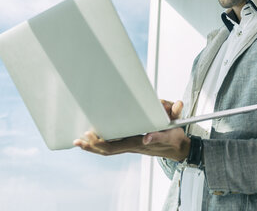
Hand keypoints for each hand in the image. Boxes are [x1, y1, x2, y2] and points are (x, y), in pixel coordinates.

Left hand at [73, 100, 189, 160]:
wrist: (178, 149)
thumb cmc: (175, 136)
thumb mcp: (176, 124)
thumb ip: (174, 114)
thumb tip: (174, 105)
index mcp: (142, 141)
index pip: (121, 143)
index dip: (106, 140)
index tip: (95, 134)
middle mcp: (134, 146)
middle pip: (109, 149)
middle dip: (94, 145)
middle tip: (80, 138)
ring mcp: (131, 147)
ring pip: (108, 150)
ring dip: (93, 147)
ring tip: (78, 142)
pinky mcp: (129, 145)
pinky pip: (111, 148)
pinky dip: (98, 146)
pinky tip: (89, 142)